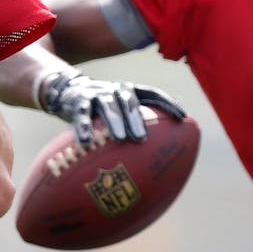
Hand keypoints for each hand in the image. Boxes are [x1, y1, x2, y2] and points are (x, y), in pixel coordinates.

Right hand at [38, 71, 186, 143]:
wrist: (70, 91)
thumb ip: (135, 128)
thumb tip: (160, 161)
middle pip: (129, 100)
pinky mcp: (79, 100)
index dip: (168, 103)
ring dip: (114, 122)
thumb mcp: (119, 112)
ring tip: (120, 139)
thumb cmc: (102, 110)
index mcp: (130, 91)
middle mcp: (116, 89)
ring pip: (107, 105)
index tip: (183, 118)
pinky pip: (82, 114)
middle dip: (136, 118)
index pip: (153, 93)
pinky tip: (85, 141)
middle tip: (142, 139)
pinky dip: (83, 126)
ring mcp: (97, 93)